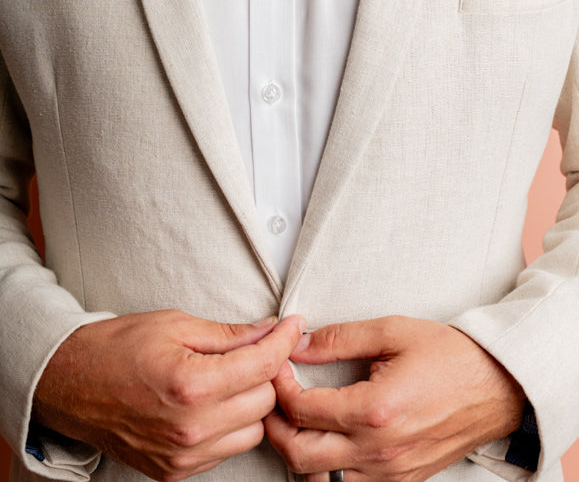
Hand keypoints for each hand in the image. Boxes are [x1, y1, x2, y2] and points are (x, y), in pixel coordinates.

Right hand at [33, 309, 304, 480]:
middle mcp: (191, 428)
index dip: (285, 340)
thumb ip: (229, 333)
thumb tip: (270, 330)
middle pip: (265, 401)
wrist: (70, 384)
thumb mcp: (176, 325)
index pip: (262, 364)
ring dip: (251, 402)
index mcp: (191, 384)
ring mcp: (183, 455)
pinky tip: (215, 402)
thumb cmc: (117, 348)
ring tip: (232, 377)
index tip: (294, 325)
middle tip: (257, 347)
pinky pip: (227, 450)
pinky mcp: (175, 471)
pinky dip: (231, 426)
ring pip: (253, 430)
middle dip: (267, 370)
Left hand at [265, 315, 525, 480]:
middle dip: (276, 426)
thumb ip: (340, 338)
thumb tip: (300, 344)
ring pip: (321, 478)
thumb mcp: (392, 331)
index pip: (302, 409)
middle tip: (273, 397)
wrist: (498, 385)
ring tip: (296, 418)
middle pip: (300, 455)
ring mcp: (391, 472)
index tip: (277, 367)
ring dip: (299, 450)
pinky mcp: (402, 480)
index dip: (279, 386)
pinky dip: (329, 467)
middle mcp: (379, 450)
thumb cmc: (451, 356)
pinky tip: (327, 440)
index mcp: (374, 410)